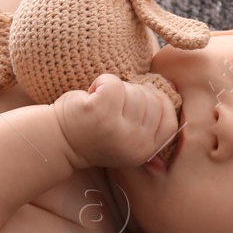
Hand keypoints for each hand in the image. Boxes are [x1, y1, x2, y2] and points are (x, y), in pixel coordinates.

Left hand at [53, 73, 178, 169]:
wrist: (58, 140)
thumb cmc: (94, 132)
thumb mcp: (128, 135)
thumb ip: (152, 120)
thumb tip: (175, 86)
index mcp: (145, 151)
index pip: (170, 122)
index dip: (160, 103)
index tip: (141, 97)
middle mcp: (135, 144)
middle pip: (153, 101)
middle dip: (135, 93)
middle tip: (114, 103)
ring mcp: (118, 129)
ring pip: (134, 90)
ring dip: (116, 87)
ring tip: (101, 101)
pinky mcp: (100, 113)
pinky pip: (113, 83)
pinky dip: (101, 81)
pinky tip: (91, 94)